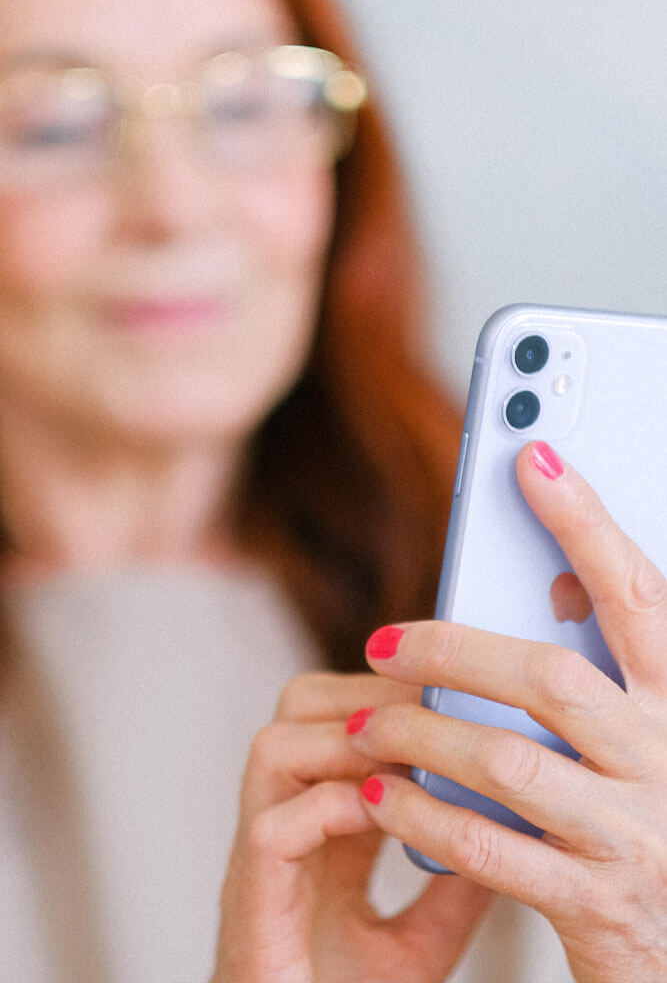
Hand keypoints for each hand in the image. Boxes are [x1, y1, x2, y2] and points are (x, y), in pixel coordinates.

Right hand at [211, 672, 490, 982]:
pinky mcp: (251, 900)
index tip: (445, 690)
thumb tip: (510, 826)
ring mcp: (261, 857)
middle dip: (364, 695)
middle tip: (426, 710)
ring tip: (403, 756)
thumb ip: (453, 882)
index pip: (338, 718)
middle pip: (296, 709)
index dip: (387, 694)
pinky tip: (377, 813)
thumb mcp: (420, 940)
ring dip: (344, 740)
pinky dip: (329, 808)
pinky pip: (274, 828)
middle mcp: (285, 821)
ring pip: (273, 749)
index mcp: (320, 823)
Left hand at [347, 441, 666, 982]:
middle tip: (381, 642)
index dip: (585, 522)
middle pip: (551, 675)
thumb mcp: (640, 736)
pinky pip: (492, 849)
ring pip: (509, 760)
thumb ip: (601, 671)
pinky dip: (425, 817)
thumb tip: (548, 581)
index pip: (637, 593)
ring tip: (365, 727)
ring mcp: (636, 835)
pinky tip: (379, 798)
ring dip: (420, 737)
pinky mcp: (597, 904)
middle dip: (452, 651)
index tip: (531, 455)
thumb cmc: (644, 821)